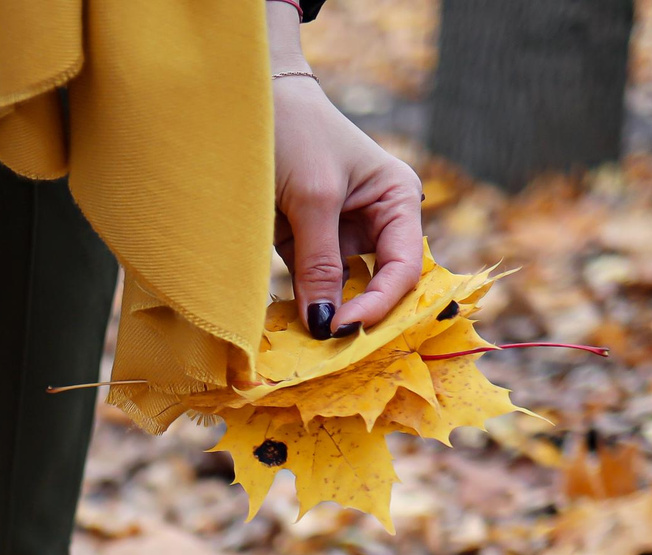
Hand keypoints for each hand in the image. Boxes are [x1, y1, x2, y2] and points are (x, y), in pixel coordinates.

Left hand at [267, 11, 423, 336]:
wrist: (247, 103)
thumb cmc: (293, 134)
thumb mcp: (311, 199)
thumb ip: (319, 263)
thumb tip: (326, 326)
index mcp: (397, 201)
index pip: (403, 269)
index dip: (379, 305)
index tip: (343, 330)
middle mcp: (378, 224)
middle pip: (381, 289)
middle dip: (360, 320)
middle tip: (330, 354)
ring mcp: (342, 238)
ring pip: (344, 295)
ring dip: (328, 320)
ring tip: (307, 350)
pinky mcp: (308, 248)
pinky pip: (312, 289)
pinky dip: (304, 310)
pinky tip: (290, 331)